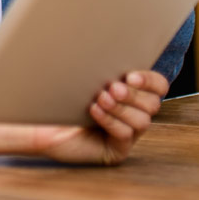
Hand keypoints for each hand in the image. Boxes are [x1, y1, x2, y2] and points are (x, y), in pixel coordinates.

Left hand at [33, 70, 167, 164]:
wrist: (40, 124)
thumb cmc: (61, 98)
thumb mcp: (84, 78)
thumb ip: (101, 68)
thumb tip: (113, 49)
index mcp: (132, 93)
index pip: (158, 86)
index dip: (150, 81)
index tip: (130, 76)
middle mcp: (134, 113)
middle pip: (153, 104)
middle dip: (133, 94)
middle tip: (113, 87)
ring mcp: (128, 134)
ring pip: (142, 121)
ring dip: (121, 108)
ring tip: (101, 98)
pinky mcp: (117, 150)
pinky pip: (125, 135)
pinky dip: (110, 121)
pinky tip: (94, 111)